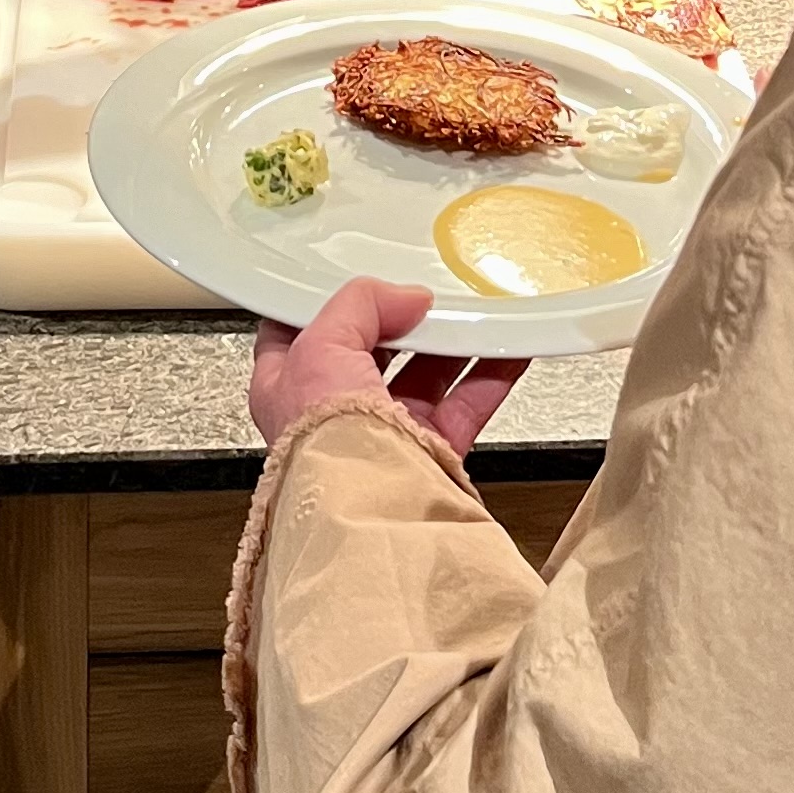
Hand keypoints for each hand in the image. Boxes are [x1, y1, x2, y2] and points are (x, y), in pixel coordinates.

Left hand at [250, 279, 525, 461]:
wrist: (366, 510)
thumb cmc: (320, 441)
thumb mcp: (321, 345)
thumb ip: (361, 304)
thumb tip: (406, 297)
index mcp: (287, 388)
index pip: (304, 335)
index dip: (334, 305)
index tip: (366, 282)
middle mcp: (333, 416)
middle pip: (373, 352)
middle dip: (402, 323)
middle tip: (427, 299)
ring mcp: (383, 437)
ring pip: (423, 378)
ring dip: (451, 345)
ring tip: (474, 315)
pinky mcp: (427, 457)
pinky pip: (464, 407)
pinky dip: (488, 376)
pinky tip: (506, 349)